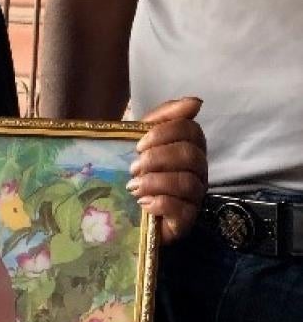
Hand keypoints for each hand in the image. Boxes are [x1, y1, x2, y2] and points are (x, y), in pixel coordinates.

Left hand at [129, 97, 206, 244]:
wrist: (124, 213)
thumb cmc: (136, 171)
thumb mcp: (141, 139)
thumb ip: (163, 117)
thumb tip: (196, 102)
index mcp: (190, 147)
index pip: (191, 130)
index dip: (164, 134)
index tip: (138, 145)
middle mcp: (198, 171)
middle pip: (190, 155)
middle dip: (157, 158)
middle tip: (133, 167)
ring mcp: (195, 196)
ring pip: (187, 182)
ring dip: (155, 181)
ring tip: (133, 186)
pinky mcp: (186, 220)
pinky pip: (181, 209)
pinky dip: (159, 203)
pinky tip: (143, 203)